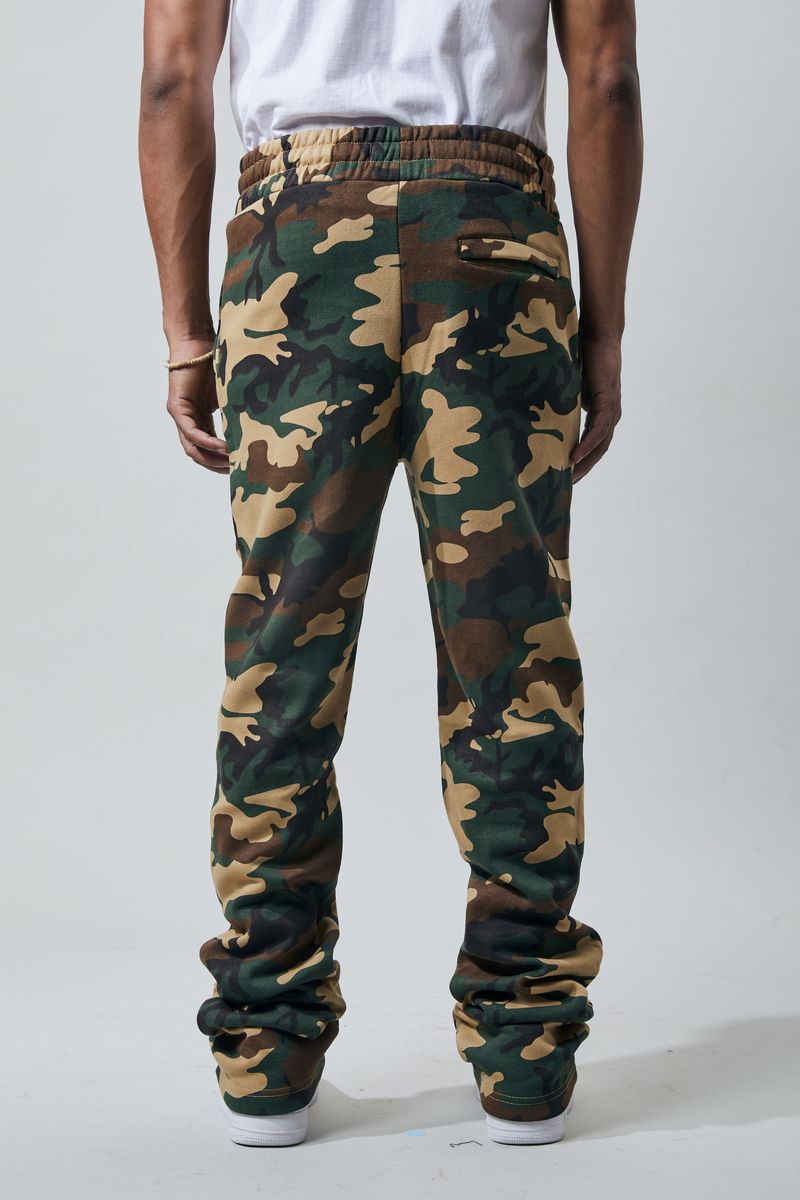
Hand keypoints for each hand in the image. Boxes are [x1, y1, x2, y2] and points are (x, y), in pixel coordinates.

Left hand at [166, 341, 228, 473]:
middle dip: (217, 465)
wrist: (198, 342)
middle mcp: (188, 420)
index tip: (240, 468)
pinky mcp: (176, 408)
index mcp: (200, 419)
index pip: (209, 448)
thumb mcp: (230, 396)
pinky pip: (192, 433)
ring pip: (193, 448)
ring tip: (231, 464)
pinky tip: (222, 448)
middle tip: (237, 473)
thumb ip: (236, 414)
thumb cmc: (214, 363)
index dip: (222, 460)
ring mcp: (180, 416)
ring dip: (212, 458)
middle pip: (199, 454)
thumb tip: (258, 432)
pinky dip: (207, 443)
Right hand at [570, 335, 621, 482]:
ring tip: (571, 477)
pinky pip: (599, 430)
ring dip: (586, 461)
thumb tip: (545, 412)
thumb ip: (566, 402)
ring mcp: (612, 409)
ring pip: (601, 444)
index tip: (568, 475)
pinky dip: (588, 445)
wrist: (600, 337)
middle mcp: (611, 415)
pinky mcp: (608, 401)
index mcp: (602, 413)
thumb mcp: (572, 388)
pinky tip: (575, 456)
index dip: (583, 460)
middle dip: (584, 468)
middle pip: (599, 449)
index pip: (594, 443)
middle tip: (567, 485)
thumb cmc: (585, 358)